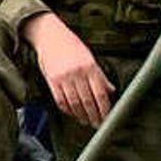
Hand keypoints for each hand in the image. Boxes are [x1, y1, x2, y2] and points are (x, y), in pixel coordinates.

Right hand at [22, 12, 112, 127]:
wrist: (50, 36)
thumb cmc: (71, 45)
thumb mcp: (90, 57)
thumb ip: (100, 75)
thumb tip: (111, 89)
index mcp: (90, 66)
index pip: (100, 93)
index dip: (104, 109)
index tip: (107, 118)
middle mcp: (77, 73)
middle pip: (88, 101)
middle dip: (94, 116)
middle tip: (98, 124)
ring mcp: (64, 77)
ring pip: (74, 103)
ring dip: (81, 115)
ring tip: (86, 121)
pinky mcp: (52, 81)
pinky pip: (61, 101)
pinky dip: (68, 110)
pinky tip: (73, 113)